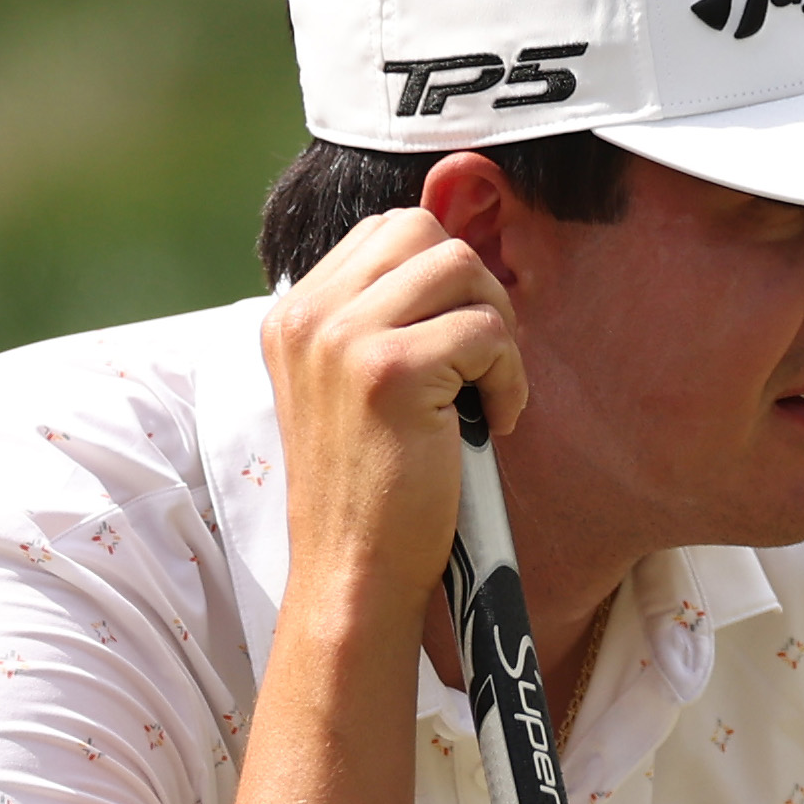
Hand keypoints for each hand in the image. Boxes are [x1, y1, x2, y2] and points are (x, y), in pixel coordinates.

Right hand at [262, 208, 522, 631]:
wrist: (354, 573)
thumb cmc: (372, 491)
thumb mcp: (352, 390)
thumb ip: (380, 322)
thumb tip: (455, 259)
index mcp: (294, 315)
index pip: (386, 231)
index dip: (441, 275)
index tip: (457, 343)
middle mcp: (308, 317)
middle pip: (422, 230)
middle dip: (474, 288)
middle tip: (484, 361)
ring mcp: (343, 340)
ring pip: (459, 267)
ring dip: (496, 329)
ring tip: (488, 393)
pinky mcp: (390, 372)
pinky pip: (485, 331)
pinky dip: (510, 377)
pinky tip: (496, 424)